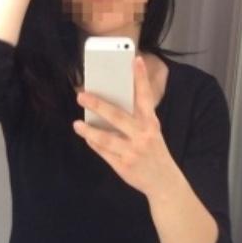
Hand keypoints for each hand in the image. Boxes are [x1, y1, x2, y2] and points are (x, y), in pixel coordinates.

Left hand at [72, 56, 178, 199]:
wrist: (164, 183)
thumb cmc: (155, 153)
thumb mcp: (152, 133)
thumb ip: (136, 120)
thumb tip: (111, 106)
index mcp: (151, 124)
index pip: (145, 97)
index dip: (141, 78)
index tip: (134, 59)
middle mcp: (142, 136)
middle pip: (117, 116)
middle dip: (98, 104)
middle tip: (81, 96)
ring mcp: (131, 152)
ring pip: (105, 138)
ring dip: (89, 130)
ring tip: (77, 124)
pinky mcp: (123, 166)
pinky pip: (104, 153)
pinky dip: (94, 144)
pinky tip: (86, 137)